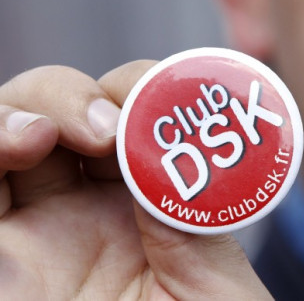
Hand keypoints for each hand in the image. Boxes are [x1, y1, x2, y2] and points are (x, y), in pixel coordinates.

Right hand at [0, 62, 271, 299]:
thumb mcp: (213, 289)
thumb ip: (192, 219)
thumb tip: (165, 147)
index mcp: (147, 207)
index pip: (133, 115)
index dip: (141, 91)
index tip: (159, 109)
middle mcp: (82, 213)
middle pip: (58, 109)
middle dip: (75, 96)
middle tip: (107, 128)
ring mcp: (27, 236)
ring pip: (3, 133)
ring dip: (19, 112)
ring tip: (43, 138)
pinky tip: (15, 149)